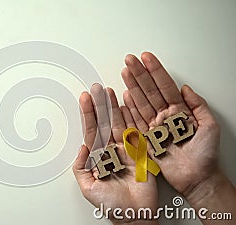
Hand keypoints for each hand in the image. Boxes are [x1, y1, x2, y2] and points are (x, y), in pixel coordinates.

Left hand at [72, 84, 157, 224]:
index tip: (85, 98)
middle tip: (96, 88)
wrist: (134, 215)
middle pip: (104, 123)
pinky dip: (132, 118)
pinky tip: (127, 105)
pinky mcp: (141, 152)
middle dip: (100, 105)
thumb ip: (81, 168)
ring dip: (113, 107)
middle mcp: (112, 150)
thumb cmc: (111, 205)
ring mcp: (126, 150)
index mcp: (99, 157)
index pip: (92, 131)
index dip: (88, 114)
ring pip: (119, 123)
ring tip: (109, 91)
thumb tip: (81, 148)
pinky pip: (135, 132)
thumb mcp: (88, 188)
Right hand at [120, 52, 220, 197]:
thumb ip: (198, 105)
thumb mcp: (209, 126)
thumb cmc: (206, 155)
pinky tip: (124, 95)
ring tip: (125, 72)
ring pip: (140, 102)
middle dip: (139, 74)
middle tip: (130, 60)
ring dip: (132, 86)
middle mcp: (165, 116)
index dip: (155, 71)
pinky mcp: (146, 139)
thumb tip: (185, 89)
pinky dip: (128, 108)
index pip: (165, 86)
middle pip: (149, 90)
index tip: (146, 58)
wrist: (197, 178)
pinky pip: (135, 120)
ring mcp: (154, 126)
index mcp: (180, 111)